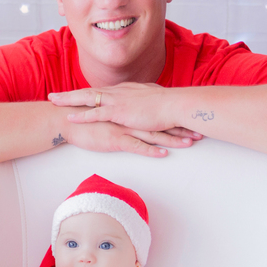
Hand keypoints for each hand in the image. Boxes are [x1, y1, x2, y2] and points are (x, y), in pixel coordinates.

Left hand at [50, 83, 201, 135]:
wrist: (176, 105)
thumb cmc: (168, 105)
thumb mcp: (151, 101)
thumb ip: (142, 102)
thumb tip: (139, 105)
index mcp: (125, 90)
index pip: (100, 91)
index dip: (84, 93)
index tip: (71, 95)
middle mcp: (118, 92)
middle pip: (88, 91)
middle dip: (69, 94)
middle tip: (53, 96)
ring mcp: (118, 101)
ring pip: (88, 99)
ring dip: (69, 101)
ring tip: (54, 102)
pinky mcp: (120, 112)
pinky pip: (96, 113)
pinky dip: (82, 115)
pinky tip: (70, 118)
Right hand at [62, 117, 197, 158]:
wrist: (66, 119)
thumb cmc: (85, 120)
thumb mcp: (107, 116)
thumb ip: (121, 117)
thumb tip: (131, 120)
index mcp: (129, 113)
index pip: (157, 116)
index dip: (175, 120)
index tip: (191, 124)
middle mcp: (130, 119)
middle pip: (161, 125)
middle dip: (181, 129)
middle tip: (200, 133)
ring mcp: (124, 128)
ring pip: (153, 135)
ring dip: (172, 139)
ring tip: (189, 143)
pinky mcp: (115, 139)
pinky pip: (137, 145)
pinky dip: (151, 150)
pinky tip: (163, 153)